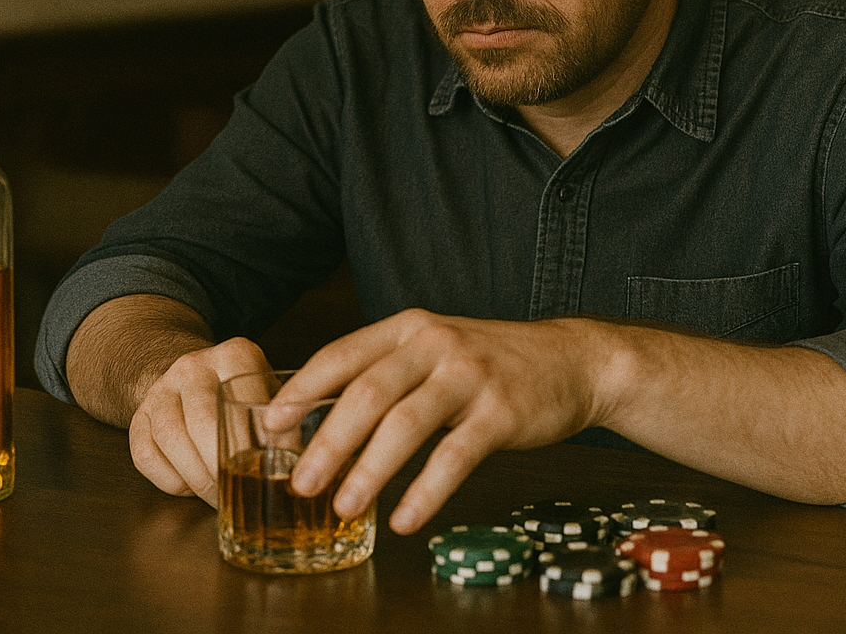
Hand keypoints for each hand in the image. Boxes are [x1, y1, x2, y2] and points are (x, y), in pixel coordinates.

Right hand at [128, 336, 271, 506]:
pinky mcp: (138, 415)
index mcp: (235, 356)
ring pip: (171, 439)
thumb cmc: (242, 392)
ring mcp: (161, 388)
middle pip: (203, 423)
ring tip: (217, 496)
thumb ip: (285, 420)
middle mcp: (193, 366)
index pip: (241, 403)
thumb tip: (305, 461)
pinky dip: (169, 480)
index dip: (253, 445)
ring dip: (196, 478)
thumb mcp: (269, 393)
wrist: (193, 375)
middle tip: (238, 493)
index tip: (267, 472)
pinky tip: (189, 487)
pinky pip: (145, 455)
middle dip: (222, 467)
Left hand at [269, 309, 611, 534]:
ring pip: (405, 423)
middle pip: (367, 392)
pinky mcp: (501, 412)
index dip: (303, 391)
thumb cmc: (491, 363)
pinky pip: (454, 456)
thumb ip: (384, 372)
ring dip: (369, 469)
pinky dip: (425, 491)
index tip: (273, 427)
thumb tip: (317, 421)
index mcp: (408, 328)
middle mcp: (434, 344)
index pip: (341, 355)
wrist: (572, 361)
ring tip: (344, 505)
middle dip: (327, 440)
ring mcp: (469, 376)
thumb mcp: (434, 350)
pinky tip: (404, 517)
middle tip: (301, 481)